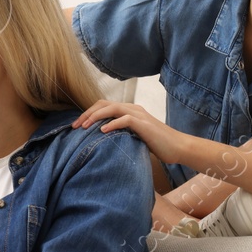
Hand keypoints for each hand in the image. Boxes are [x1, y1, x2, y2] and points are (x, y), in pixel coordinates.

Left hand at [73, 99, 190, 162]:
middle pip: (104, 104)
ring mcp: (139, 115)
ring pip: (112, 108)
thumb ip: (120, 134)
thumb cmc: (156, 145)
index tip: (75, 126)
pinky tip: (102, 132)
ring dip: (95, 117)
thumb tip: (100, 140)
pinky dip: (112, 124)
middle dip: (87, 114)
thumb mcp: (133, 137)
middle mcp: (133, 109)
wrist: (178, 147)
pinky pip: (125, 119)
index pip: (103, 105)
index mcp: (129, 110)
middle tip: (74, 126)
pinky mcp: (144, 124)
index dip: (88, 113)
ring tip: (84, 127)